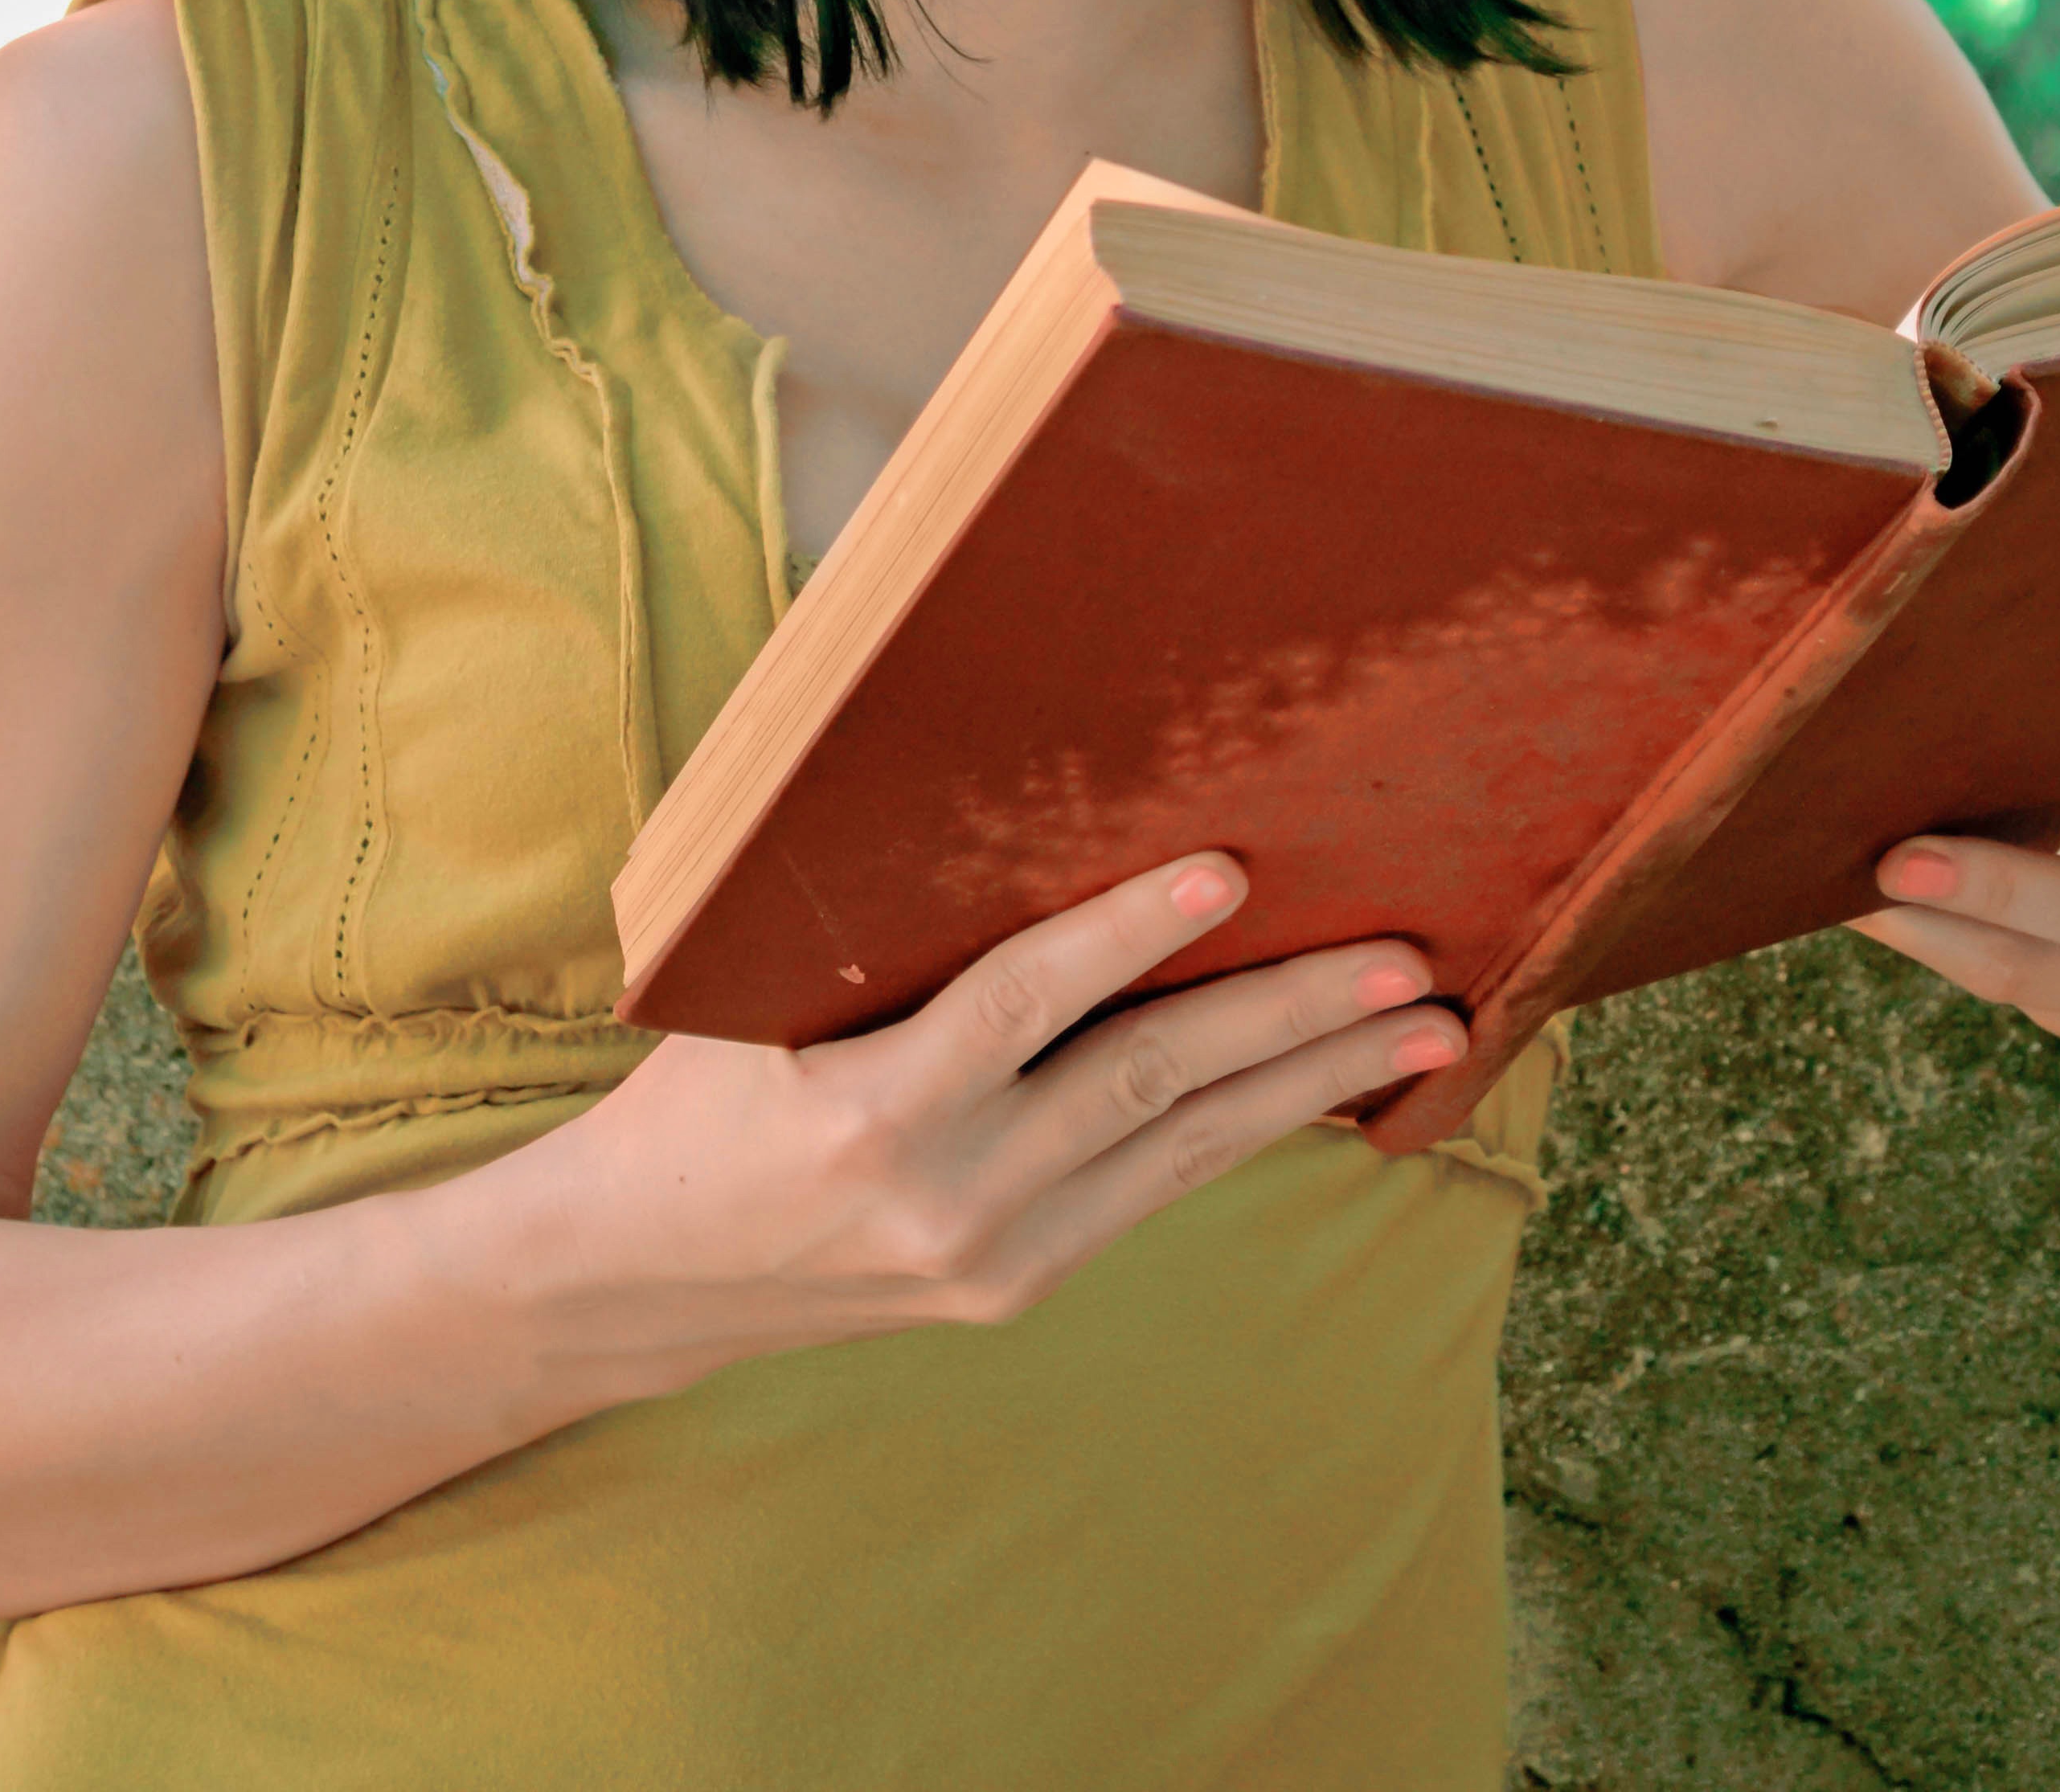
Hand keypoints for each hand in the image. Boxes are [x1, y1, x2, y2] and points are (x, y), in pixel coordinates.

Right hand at [459, 855, 1461, 1417]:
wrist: (633, 1278)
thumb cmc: (690, 1092)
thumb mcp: (744, 992)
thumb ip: (867, 920)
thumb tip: (978, 773)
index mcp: (866, 1112)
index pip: (1025, 1006)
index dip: (1127, 933)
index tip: (1228, 869)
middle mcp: (947, 1200)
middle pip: (1147, 1088)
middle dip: (1291, 1021)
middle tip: (1409, 966)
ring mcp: (993, 1258)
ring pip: (1184, 1152)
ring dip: (1314, 1084)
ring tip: (1426, 1030)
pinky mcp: (1017, 1286)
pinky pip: (1156, 1189)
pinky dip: (1247, 1127)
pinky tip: (1328, 1083)